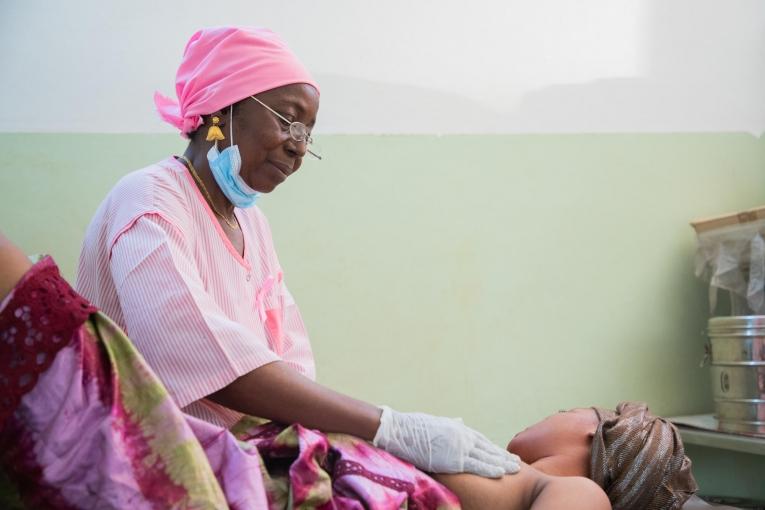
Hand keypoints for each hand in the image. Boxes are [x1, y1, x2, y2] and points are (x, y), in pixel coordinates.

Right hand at [372, 406, 520, 477]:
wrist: (400, 430)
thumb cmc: (412, 427)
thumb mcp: (435, 422)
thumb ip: (450, 424)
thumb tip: (459, 421)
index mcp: (458, 428)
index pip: (481, 440)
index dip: (493, 449)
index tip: (503, 454)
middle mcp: (462, 435)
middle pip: (488, 448)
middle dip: (502, 456)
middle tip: (517, 462)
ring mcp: (459, 445)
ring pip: (486, 456)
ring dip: (502, 462)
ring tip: (515, 468)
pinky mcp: (453, 457)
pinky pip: (476, 465)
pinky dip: (490, 468)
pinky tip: (501, 472)